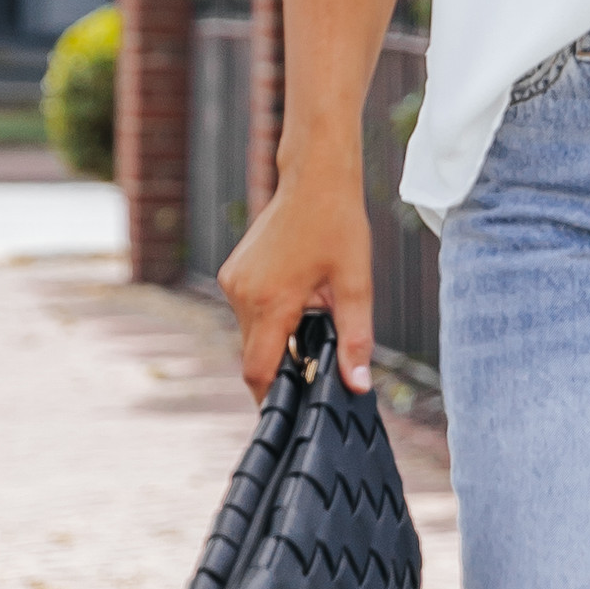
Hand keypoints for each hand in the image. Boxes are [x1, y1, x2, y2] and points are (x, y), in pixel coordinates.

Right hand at [219, 158, 373, 400]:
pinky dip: (269, 316)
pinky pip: (247, 311)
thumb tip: (357, 385)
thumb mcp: (356, 286)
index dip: (273, 397)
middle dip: (282, 364)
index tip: (291, 409)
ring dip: (276, 337)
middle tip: (315, 359)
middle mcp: (243, 294)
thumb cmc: (339, 226)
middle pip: (254, 355)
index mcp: (271, 302)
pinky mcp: (232, 273)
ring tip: (311, 314)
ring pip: (250, 334)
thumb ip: (356, 340)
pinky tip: (296, 297)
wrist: (315, 179)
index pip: (259, 372)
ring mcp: (233, 282)